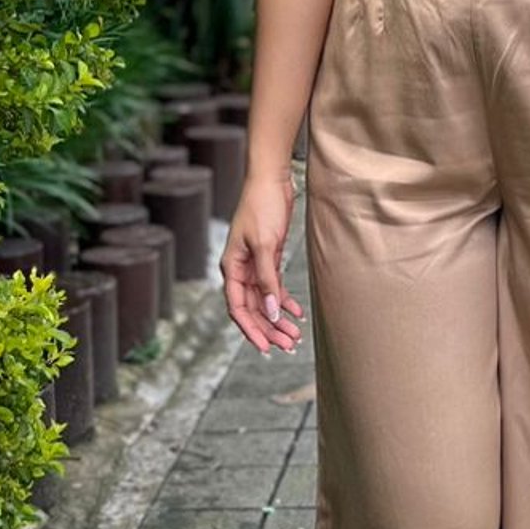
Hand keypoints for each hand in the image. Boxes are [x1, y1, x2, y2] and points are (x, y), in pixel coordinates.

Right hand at [220, 169, 305, 353]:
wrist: (271, 180)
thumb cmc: (262, 206)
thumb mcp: (265, 244)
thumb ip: (268, 279)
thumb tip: (272, 312)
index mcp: (232, 268)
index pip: (238, 308)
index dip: (251, 330)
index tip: (265, 348)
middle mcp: (241, 270)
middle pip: (254, 309)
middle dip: (269, 329)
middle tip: (288, 346)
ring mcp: (255, 265)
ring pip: (266, 301)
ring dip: (279, 319)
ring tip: (295, 336)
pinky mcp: (269, 258)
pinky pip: (275, 287)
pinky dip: (285, 301)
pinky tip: (297, 312)